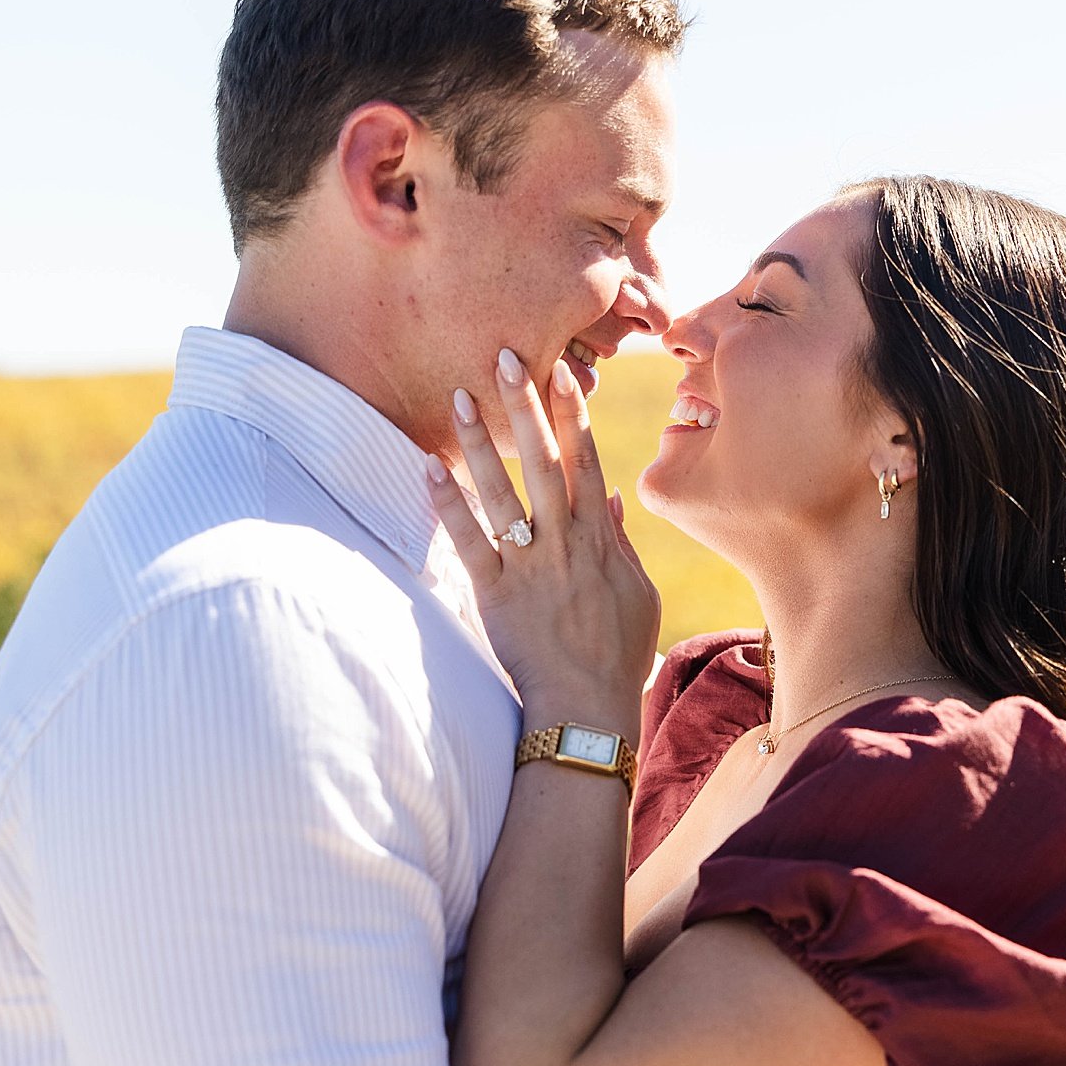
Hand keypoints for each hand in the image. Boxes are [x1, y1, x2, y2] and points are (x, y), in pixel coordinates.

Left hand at [427, 350, 659, 731]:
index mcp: (600, 538)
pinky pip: (469, 541)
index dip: (572, 413)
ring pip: (503, 491)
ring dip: (481, 441)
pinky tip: (430, 467)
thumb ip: (620, 543)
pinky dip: (449, 504)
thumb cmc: (617, 654)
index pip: (586, 460)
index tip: (559, 370)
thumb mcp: (636, 594)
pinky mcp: (496, 593)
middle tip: (504, 356)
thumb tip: (609, 497)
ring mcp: (530, 566)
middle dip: (525, 406)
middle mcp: (566, 542)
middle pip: (544, 460)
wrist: (586, 709)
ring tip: (459, 397)